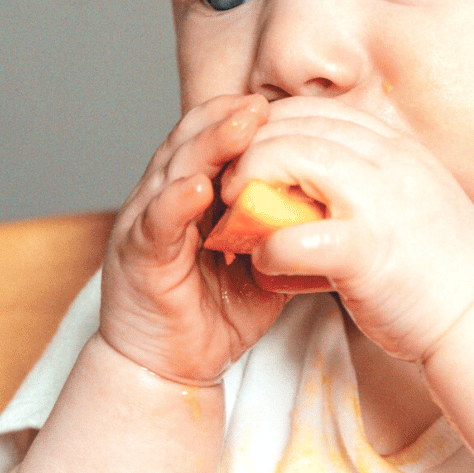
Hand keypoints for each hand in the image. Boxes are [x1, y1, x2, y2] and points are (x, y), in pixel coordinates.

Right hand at [100, 95, 287, 383]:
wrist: (167, 369)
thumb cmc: (214, 314)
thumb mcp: (262, 264)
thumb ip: (284, 232)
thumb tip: (335, 210)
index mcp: (191, 194)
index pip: (212, 140)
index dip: (240, 119)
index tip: (281, 105)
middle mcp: (163, 198)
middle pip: (191, 142)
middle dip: (227, 119)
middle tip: (263, 103)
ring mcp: (147, 224)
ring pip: (173, 171)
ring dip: (208, 147)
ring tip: (242, 128)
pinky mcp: (138, 258)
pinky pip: (157, 223)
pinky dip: (176, 203)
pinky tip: (199, 189)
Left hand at [216, 97, 473, 362]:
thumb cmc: (440, 271)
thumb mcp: (406, 204)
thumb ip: (362, 185)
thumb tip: (309, 185)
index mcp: (396, 149)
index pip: (315, 110)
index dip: (270, 127)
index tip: (249, 157)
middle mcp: (388, 163)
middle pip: (294, 124)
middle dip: (248, 149)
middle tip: (227, 186)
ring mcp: (379, 203)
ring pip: (290, 158)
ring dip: (249, 185)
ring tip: (236, 218)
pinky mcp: (367, 253)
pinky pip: (295, 236)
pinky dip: (269, 249)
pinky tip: (264, 265)